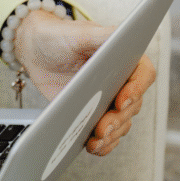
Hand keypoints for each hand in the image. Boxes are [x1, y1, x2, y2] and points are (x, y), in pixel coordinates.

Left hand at [13, 10, 156, 155]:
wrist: (36, 50)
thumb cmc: (59, 35)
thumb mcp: (78, 33)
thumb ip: (101, 35)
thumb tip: (123, 35)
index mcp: (125, 57)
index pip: (143, 74)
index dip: (137, 89)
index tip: (121, 100)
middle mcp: (123, 81)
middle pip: (133, 105)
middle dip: (119, 119)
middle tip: (103, 127)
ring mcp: (109, 99)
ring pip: (121, 123)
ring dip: (112, 135)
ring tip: (96, 141)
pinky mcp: (95, 113)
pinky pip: (107, 134)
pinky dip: (103, 143)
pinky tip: (93, 147)